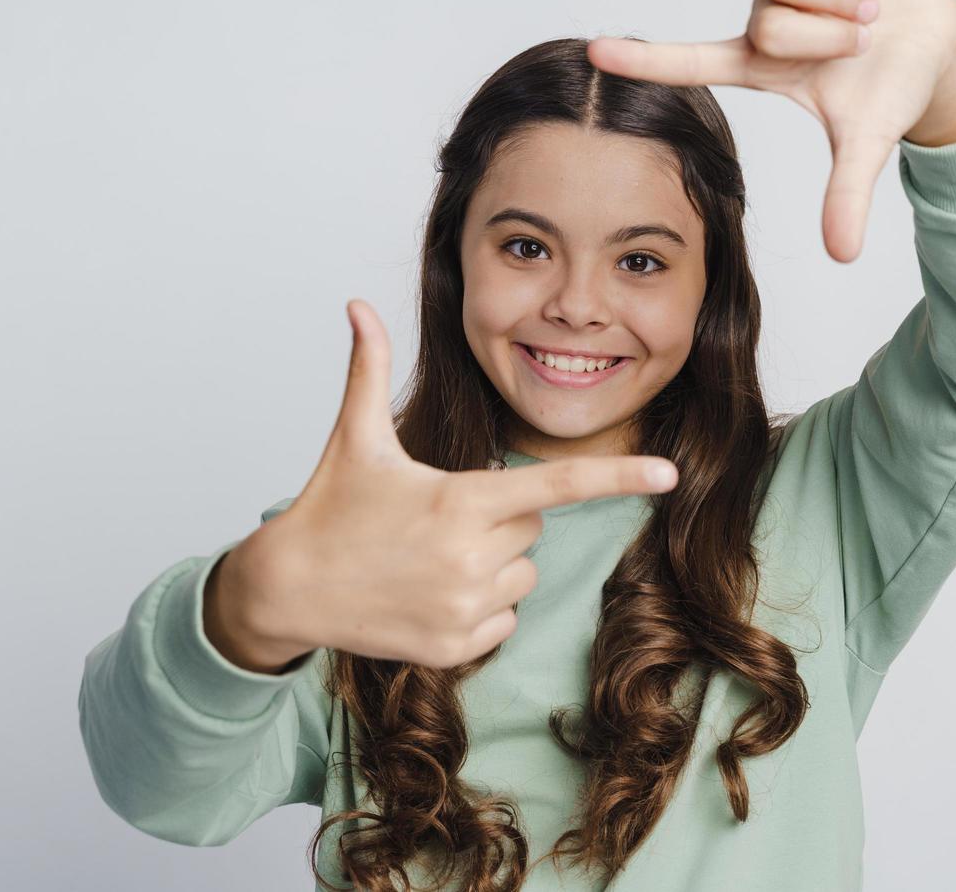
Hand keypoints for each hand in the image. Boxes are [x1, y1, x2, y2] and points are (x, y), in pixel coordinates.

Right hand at [217, 299, 679, 670]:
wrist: (286, 589)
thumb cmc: (328, 507)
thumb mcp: (355, 437)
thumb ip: (369, 367)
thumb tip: (358, 304)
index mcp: (460, 503)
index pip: (555, 488)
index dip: (618, 477)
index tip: (669, 475)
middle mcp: (471, 559)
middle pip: (532, 526)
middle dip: (500, 516)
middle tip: (439, 517)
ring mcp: (465, 610)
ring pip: (522, 573)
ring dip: (491, 563)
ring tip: (428, 558)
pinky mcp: (456, 650)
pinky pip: (504, 619)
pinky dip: (478, 607)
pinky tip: (428, 594)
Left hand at [586, 0, 955, 262]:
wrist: (933, 47)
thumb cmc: (884, 95)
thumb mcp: (865, 146)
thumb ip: (846, 196)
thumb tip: (842, 256)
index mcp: (760, 66)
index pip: (689, 61)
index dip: (644, 60)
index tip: (594, 55)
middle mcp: (767, 17)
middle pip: (764, 19)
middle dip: (820, 37)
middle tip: (859, 45)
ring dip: (836, 0)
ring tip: (868, 14)